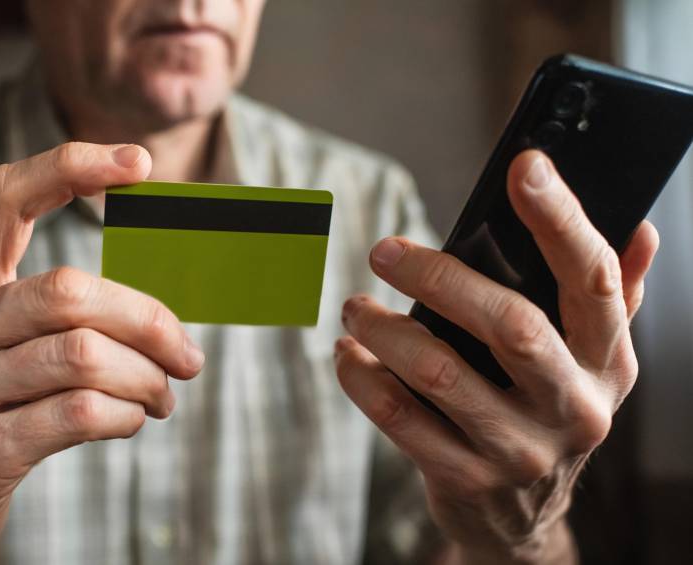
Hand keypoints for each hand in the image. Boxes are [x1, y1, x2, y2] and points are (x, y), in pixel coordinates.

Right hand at [0, 143, 204, 563]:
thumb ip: (53, 325)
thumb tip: (157, 319)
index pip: (5, 201)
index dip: (72, 168)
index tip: (139, 163)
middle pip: (72, 290)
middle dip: (150, 322)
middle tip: (187, 357)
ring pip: (86, 354)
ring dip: (147, 379)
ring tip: (163, 397)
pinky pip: (80, 411)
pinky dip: (125, 415)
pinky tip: (130, 421)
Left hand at [335, 150, 658, 563]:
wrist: (522, 519)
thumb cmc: (548, 412)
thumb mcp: (592, 362)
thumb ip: (613, 296)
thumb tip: (640, 230)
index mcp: (607, 363)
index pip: (593, 279)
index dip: (561, 218)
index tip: (524, 166)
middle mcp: (573, 407)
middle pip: (511, 324)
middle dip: (440, 277)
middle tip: (384, 250)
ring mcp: (519, 450)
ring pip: (440, 372)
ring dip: (384, 329)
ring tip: (355, 305)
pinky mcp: (465, 478)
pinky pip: (399, 418)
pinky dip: (362, 377)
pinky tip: (348, 353)